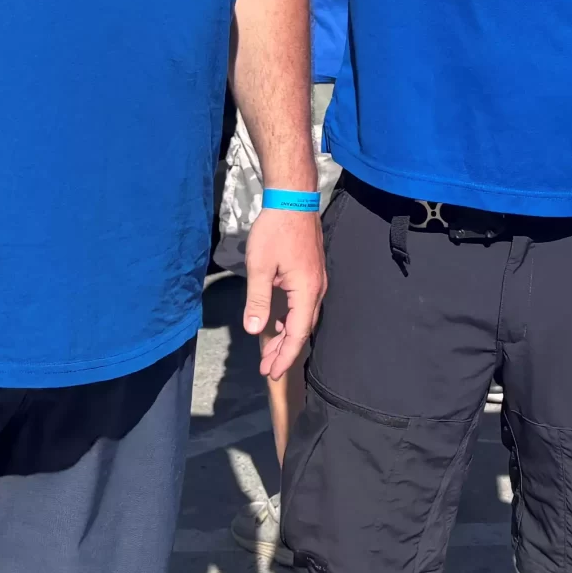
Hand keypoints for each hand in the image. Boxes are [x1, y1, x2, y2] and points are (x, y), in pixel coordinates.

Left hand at [241, 207, 324, 380]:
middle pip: (301, 329)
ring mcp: (316, 281)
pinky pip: (302, 306)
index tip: (272, 374)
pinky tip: (276, 325)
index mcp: (306, 291)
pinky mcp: (311, 274)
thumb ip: (258, 300)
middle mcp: (316, 289)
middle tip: (266, 369)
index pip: (297, 333)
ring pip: (302, 318)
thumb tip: (255, 330)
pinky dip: (289, 320)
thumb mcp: (260, 266)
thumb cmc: (275, 230)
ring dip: (285, 336)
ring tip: (268, 353)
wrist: (293, 199)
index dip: (285, 356)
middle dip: (284, 351)